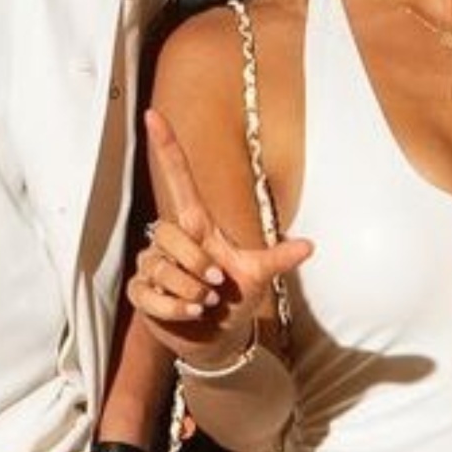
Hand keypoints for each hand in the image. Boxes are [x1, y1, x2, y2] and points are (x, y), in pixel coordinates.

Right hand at [127, 108, 312, 369]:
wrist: (217, 337)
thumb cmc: (236, 297)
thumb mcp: (259, 276)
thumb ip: (278, 259)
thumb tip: (310, 245)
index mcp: (197, 224)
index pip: (178, 177)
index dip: (167, 146)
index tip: (153, 114)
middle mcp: (171, 239)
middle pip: (170, 233)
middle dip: (199, 264)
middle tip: (217, 286)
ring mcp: (153, 265)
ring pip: (161, 267)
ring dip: (191, 290)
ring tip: (206, 302)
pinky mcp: (141, 293)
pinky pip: (149, 293)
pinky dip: (175, 307)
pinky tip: (191, 313)